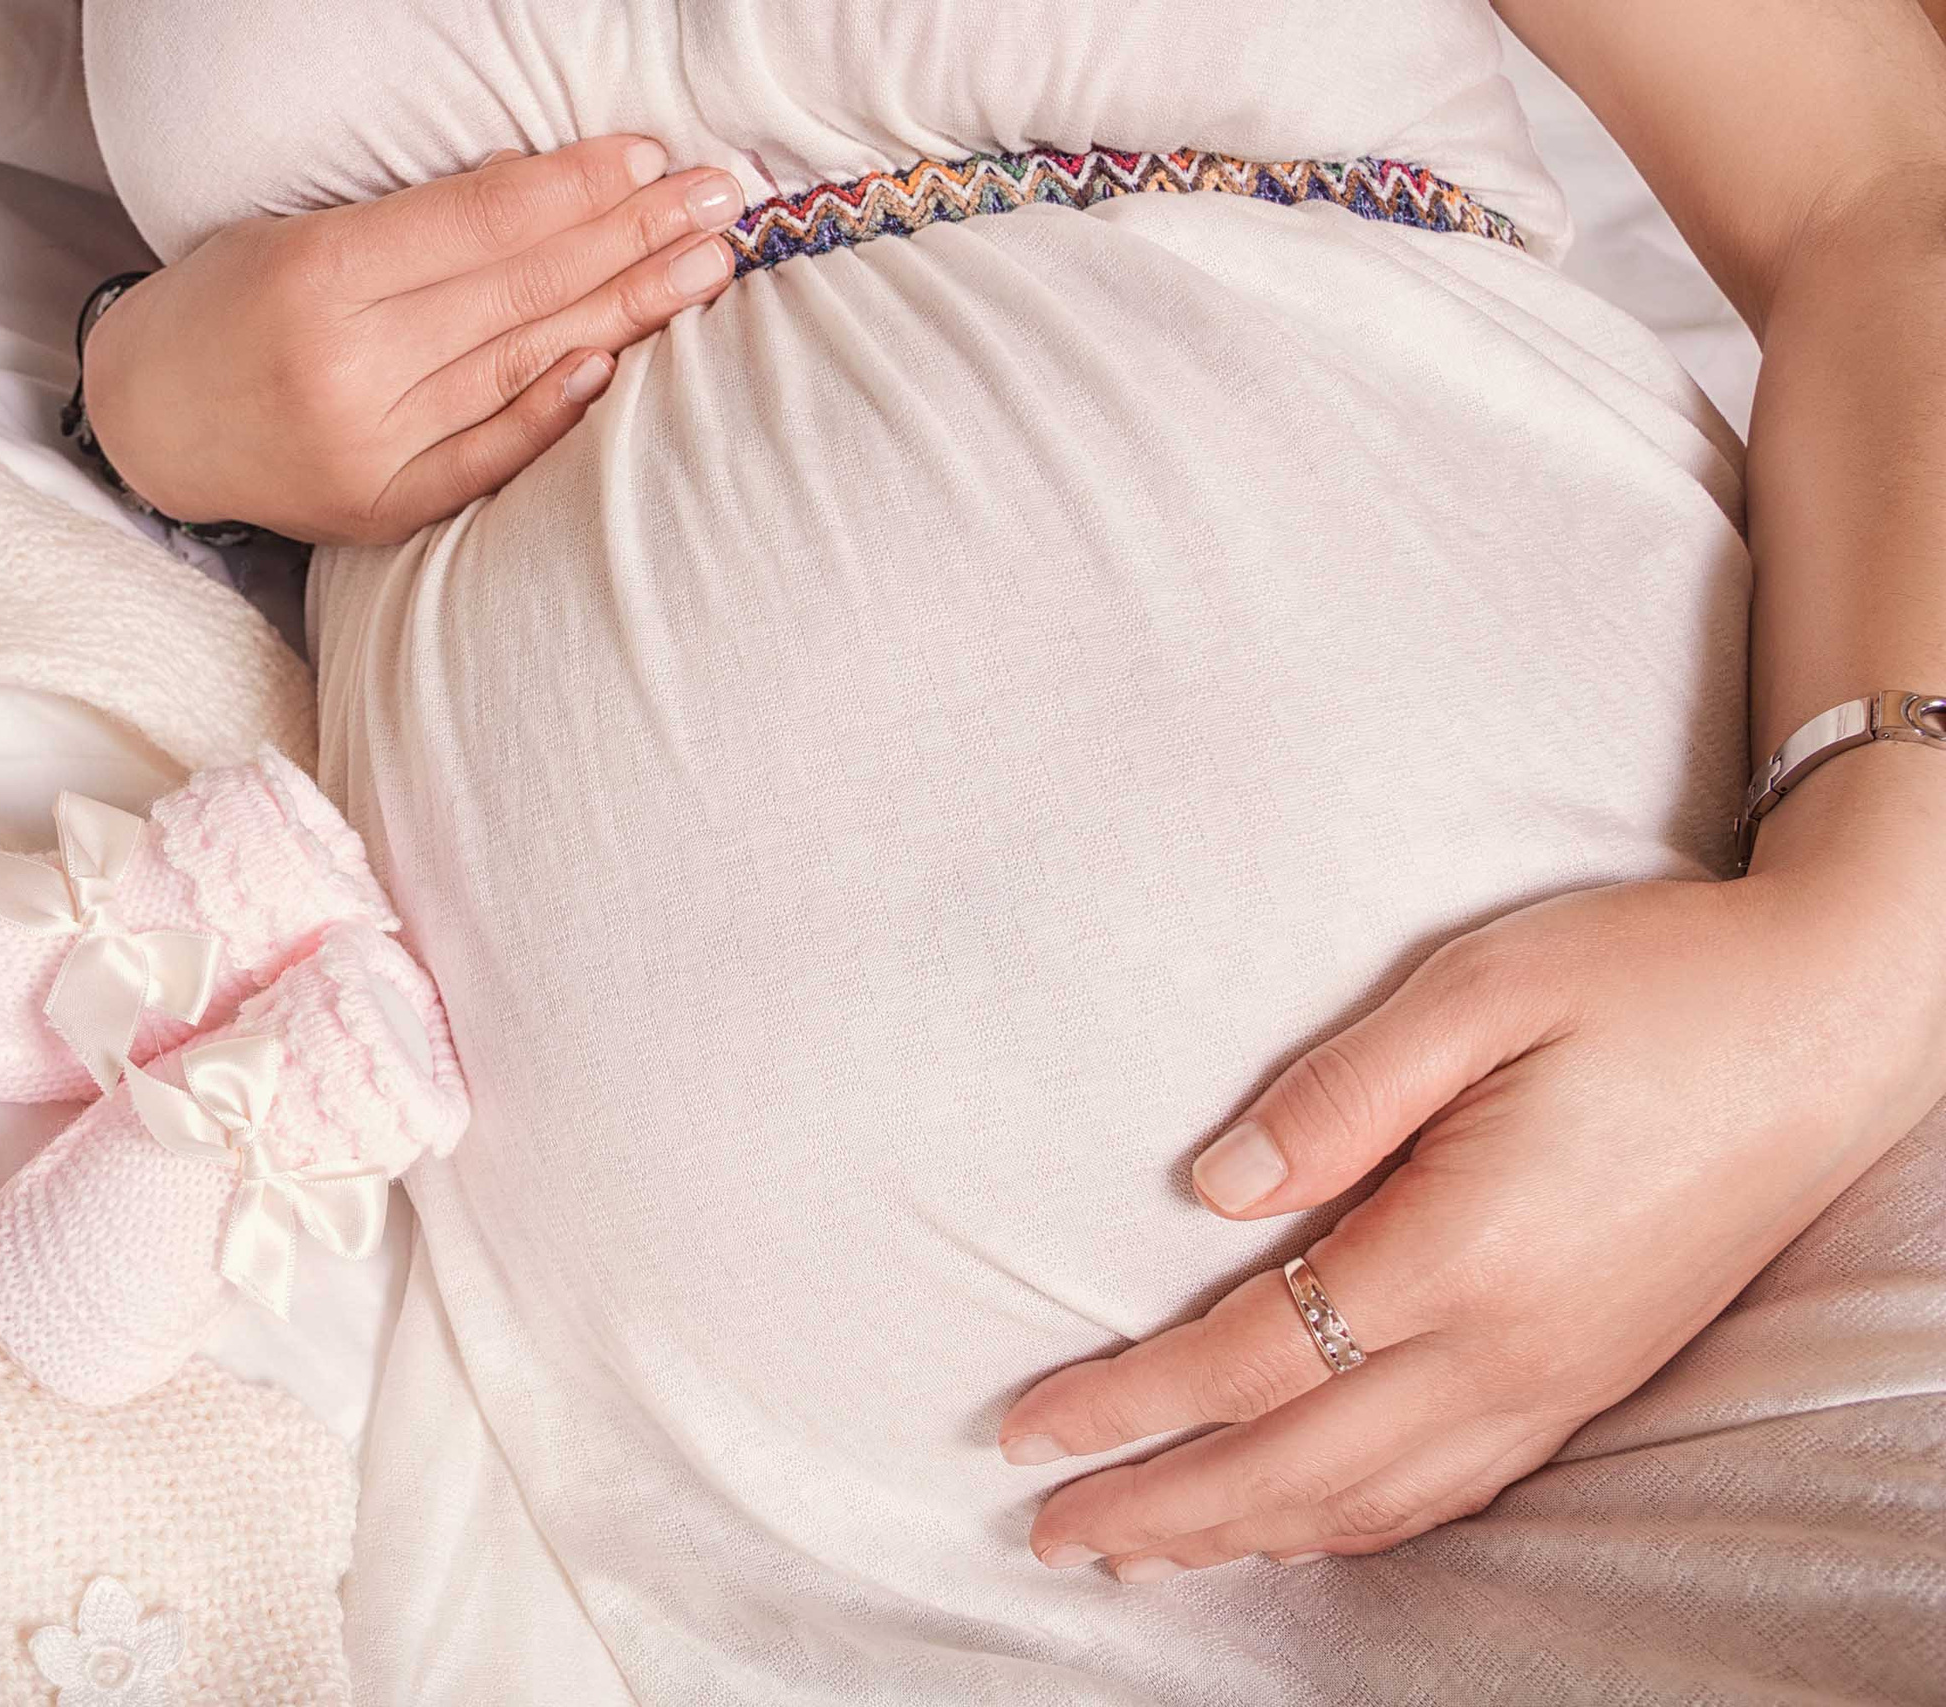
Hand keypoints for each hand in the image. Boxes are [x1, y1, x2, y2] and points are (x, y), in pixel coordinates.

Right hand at [82, 136, 741, 544]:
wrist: (147, 426)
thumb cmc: (227, 308)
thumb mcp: (296, 234)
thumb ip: (416, 228)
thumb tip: (552, 196)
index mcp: (318, 274)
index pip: (482, 222)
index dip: (576, 186)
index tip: (652, 155)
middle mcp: (348, 364)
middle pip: (519, 288)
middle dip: (632, 236)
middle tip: (720, 201)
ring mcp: (370, 445)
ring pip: (521, 362)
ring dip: (627, 311)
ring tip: (705, 268)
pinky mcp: (383, 506)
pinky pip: (489, 453)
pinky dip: (554, 406)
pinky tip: (616, 361)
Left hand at [1000, 750, 1945, 1581]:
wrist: (1839, 1017)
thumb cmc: (1652, 981)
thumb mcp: (1481, 989)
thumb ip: (1336, 1095)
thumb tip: (1212, 1191)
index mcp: (1465, 1251)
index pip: (1250, 1363)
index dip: (1127, 1407)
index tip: (1027, 1430)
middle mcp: (1512, 1347)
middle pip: (1295, 1468)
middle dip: (1159, 1512)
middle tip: (1047, 1533)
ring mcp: (1560, 1378)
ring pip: (1370, 1502)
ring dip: (1240, 1536)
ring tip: (1137, 1552)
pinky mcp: (1592, 1378)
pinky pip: (1448, 1490)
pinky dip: (1346, 1525)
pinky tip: (1293, 1525)